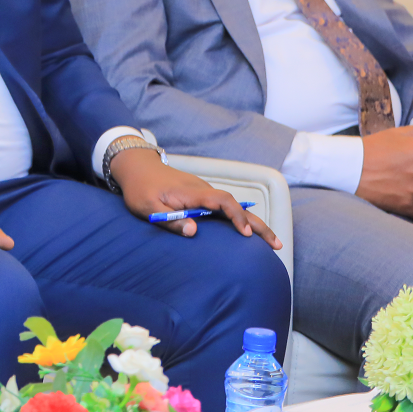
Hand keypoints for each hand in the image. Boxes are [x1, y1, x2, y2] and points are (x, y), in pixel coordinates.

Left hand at [110, 148, 280, 247]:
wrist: (137, 167)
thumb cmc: (140, 189)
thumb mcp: (147, 208)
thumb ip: (169, 219)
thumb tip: (193, 232)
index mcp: (191, 193)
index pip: (222, 202)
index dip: (236, 216)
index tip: (246, 234)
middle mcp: (202, 191)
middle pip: (236, 205)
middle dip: (258, 224)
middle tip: (275, 244)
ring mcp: (204, 192)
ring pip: (234, 206)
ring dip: (253, 222)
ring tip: (271, 242)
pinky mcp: (202, 196)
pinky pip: (226, 207)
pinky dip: (241, 218)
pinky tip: (249, 232)